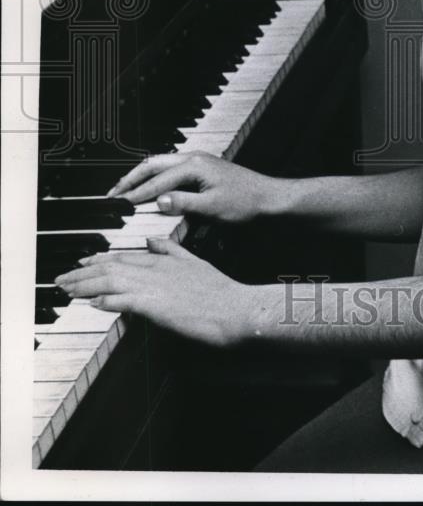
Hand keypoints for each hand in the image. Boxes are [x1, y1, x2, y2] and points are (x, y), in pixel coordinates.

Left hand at [55, 238, 252, 346]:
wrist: (234, 308)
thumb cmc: (218, 291)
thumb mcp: (194, 261)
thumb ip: (171, 250)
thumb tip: (151, 241)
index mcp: (163, 259)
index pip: (123, 256)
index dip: (98, 260)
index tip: (81, 264)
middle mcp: (155, 269)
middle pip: (110, 266)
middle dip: (82, 273)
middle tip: (61, 279)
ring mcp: (154, 286)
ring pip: (110, 280)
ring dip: (85, 285)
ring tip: (67, 290)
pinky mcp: (155, 305)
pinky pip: (123, 300)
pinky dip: (105, 300)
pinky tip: (92, 303)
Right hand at [107, 151, 284, 222]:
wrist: (268, 198)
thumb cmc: (246, 202)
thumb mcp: (213, 208)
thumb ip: (184, 204)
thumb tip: (159, 201)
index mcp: (195, 165)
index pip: (158, 180)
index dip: (137, 194)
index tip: (119, 205)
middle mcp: (194, 158)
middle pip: (152, 163)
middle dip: (131, 178)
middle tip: (113, 194)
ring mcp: (198, 161)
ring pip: (160, 163)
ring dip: (141, 176)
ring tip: (124, 191)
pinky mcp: (201, 168)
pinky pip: (170, 168)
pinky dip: (154, 177)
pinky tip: (149, 188)